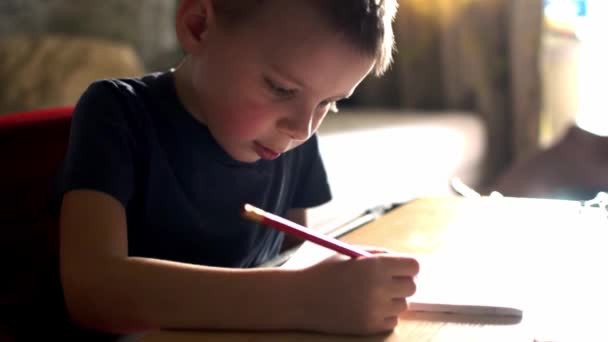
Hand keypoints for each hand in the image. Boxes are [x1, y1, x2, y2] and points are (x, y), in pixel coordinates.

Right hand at [296, 251, 418, 334]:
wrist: (300, 298)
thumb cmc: (326, 272)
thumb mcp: (351, 254)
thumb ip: (380, 255)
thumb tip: (405, 263)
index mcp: (375, 265)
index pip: (414, 266)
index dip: (407, 267)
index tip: (399, 269)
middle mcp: (379, 288)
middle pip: (411, 287)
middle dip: (401, 283)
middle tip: (384, 282)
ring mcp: (375, 310)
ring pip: (403, 305)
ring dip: (391, 300)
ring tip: (370, 295)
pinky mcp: (370, 327)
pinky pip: (392, 321)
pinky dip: (384, 315)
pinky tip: (365, 308)